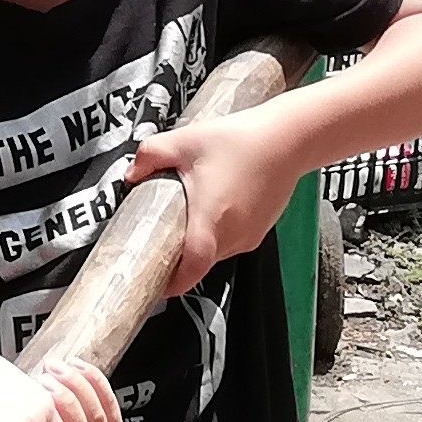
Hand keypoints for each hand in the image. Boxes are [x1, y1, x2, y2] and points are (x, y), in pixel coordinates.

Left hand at [121, 106, 297, 290]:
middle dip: (180, 255)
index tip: (153, 281)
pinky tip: (216, 203)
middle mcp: (233, 236)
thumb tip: (131, 172)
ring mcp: (249, 236)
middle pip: (199, 262)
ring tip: (192, 211)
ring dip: (200, 240)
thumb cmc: (244, 140)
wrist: (290, 138)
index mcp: (210, 220)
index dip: (169, 284)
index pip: (189, 272)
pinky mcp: (260, 230)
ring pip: (216, 252)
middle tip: (163, 234)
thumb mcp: (185, 140)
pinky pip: (232, 241)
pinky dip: (219, 231)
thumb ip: (150, 156)